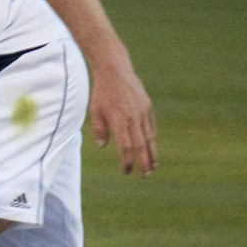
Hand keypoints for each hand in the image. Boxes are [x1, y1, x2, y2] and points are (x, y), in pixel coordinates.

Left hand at [90, 56, 156, 176]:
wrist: (115, 70)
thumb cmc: (102, 92)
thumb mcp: (94, 110)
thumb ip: (99, 128)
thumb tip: (103, 145)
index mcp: (119, 119)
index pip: (125, 146)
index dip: (127, 161)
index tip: (126, 172)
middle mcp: (133, 117)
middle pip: (141, 145)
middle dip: (143, 163)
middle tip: (145, 176)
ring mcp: (142, 112)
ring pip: (149, 137)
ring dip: (151, 154)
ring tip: (152, 167)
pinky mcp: (147, 107)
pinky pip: (151, 127)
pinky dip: (152, 139)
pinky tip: (152, 149)